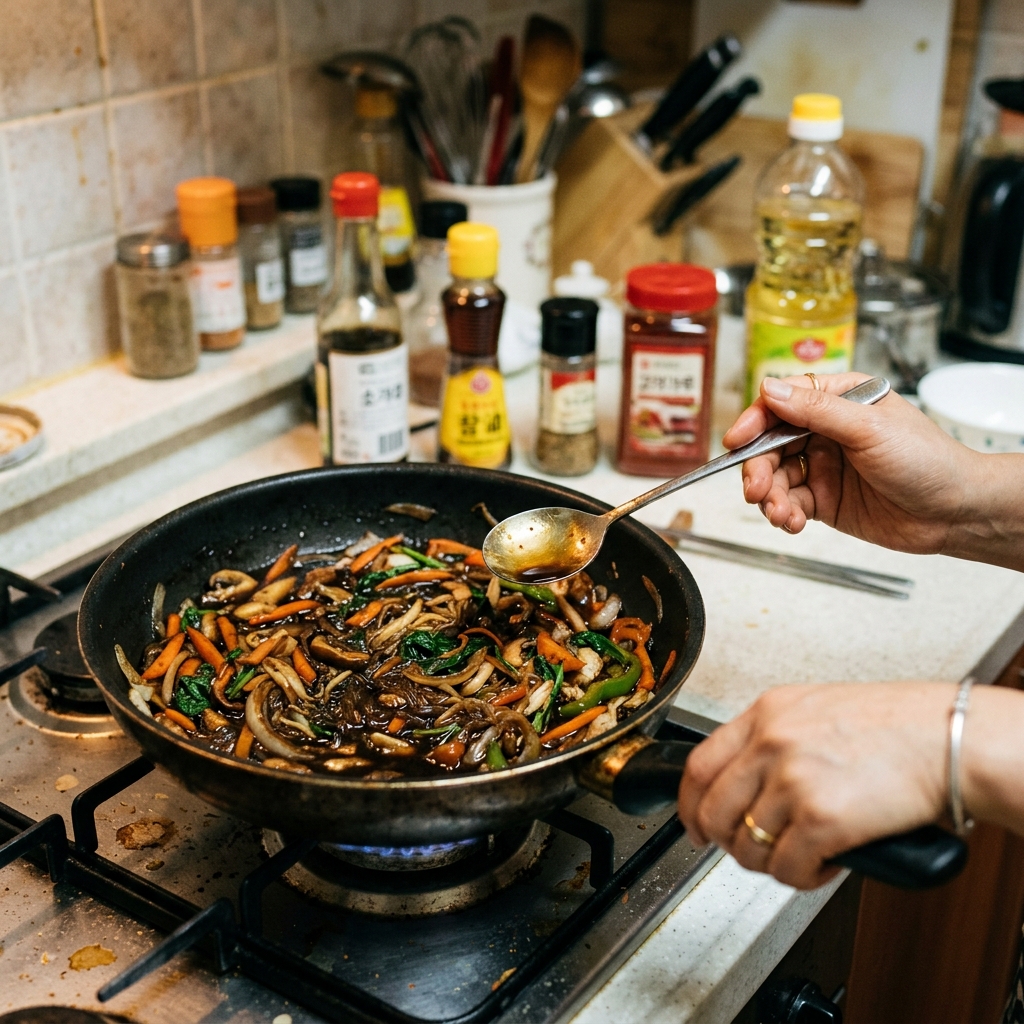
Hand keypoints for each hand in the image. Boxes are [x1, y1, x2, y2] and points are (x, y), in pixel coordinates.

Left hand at [677, 682, 951, 889]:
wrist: (946, 736)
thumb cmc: (895, 724)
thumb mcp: (815, 708)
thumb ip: (774, 737)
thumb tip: (747, 781)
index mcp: (766, 713)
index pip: (699, 764)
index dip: (689, 804)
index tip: (694, 825)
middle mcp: (771, 743)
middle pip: (714, 810)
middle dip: (727, 842)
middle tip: (750, 851)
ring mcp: (793, 780)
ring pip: (748, 846)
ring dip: (770, 863)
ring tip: (800, 856)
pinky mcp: (821, 818)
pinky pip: (787, 868)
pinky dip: (803, 877)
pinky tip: (825, 864)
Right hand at [723, 372, 974, 554]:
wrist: (956, 513)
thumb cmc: (928, 461)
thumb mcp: (869, 428)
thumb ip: (817, 410)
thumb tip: (770, 389)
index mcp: (839, 400)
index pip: (783, 403)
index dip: (754, 421)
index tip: (736, 440)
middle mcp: (827, 431)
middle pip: (770, 444)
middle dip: (758, 469)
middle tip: (756, 490)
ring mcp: (823, 466)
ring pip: (775, 477)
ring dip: (769, 497)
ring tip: (778, 513)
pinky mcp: (824, 499)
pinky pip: (789, 503)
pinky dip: (783, 514)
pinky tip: (790, 522)